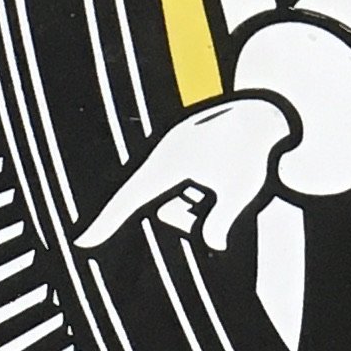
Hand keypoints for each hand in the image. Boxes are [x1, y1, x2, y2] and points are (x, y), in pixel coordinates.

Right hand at [76, 93, 293, 253]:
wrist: (269, 107)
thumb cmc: (254, 147)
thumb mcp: (242, 189)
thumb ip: (223, 222)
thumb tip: (213, 244)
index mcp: (170, 161)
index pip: (129, 198)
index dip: (105, 223)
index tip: (81, 242)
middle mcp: (165, 156)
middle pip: (169, 212)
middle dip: (196, 215)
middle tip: (228, 192)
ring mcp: (175, 154)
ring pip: (181, 201)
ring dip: (205, 201)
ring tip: (231, 174)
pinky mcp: (186, 153)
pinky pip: (190, 188)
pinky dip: (209, 189)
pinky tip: (227, 169)